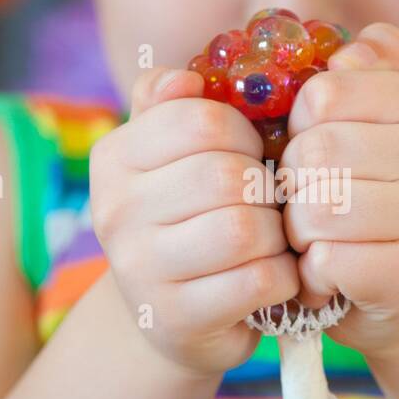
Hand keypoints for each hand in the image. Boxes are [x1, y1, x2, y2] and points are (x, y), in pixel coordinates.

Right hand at [88, 67, 300, 375]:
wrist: (175, 317)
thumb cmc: (192, 218)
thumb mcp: (177, 156)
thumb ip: (178, 105)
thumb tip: (184, 79)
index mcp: (114, 157)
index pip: (201, 119)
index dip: (246, 134)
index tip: (251, 155)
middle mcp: (114, 211)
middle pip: (227, 175)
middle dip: (266, 190)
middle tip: (269, 206)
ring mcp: (139, 270)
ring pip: (245, 230)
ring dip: (278, 236)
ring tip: (272, 242)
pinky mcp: (175, 319)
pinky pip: (259, 281)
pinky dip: (284, 278)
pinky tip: (273, 279)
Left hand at [278, 23, 398, 355]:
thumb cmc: (370, 197)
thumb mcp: (367, 127)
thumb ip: (362, 74)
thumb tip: (352, 50)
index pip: (321, 95)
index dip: (297, 131)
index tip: (317, 157)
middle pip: (313, 153)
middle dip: (293, 187)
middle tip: (314, 207)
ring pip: (315, 209)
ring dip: (299, 234)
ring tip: (322, 241)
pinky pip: (326, 261)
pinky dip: (313, 274)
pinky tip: (333, 276)